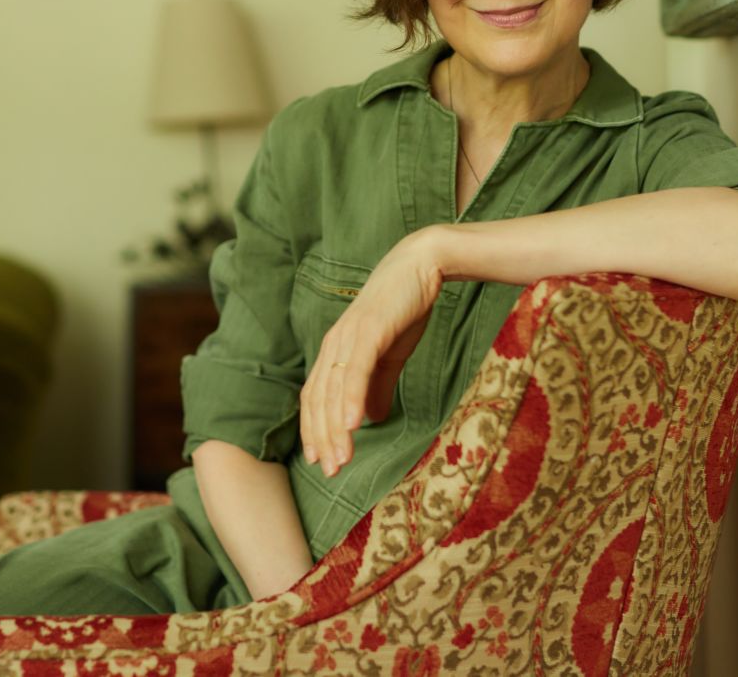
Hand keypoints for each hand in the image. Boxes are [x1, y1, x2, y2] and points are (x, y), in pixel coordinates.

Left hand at [299, 228, 446, 477]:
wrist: (421, 266)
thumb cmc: (404, 309)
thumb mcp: (390, 356)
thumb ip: (378, 387)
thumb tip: (372, 420)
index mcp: (336, 352)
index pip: (316, 398)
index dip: (316, 430)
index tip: (322, 462)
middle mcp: (334, 346)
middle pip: (319, 400)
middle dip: (322, 438)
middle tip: (330, 471)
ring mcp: (349, 337)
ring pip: (333, 391)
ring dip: (334, 429)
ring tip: (340, 460)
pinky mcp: (369, 330)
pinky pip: (355, 371)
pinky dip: (351, 399)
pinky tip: (354, 426)